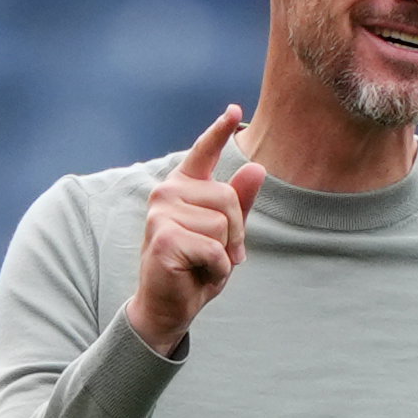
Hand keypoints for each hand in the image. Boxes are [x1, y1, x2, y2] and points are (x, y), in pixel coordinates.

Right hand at [127, 104, 265, 355]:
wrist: (168, 306)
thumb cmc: (196, 269)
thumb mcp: (226, 235)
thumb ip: (240, 202)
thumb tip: (257, 167)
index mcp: (183, 186)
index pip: (204, 152)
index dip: (219, 130)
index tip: (234, 110)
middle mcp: (167, 191)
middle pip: (228, 198)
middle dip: (234, 233)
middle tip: (217, 255)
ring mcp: (161, 212)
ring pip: (222, 224)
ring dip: (224, 254)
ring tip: (202, 265)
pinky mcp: (163, 236)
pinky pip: (214, 248)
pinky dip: (216, 269)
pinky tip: (198, 275)